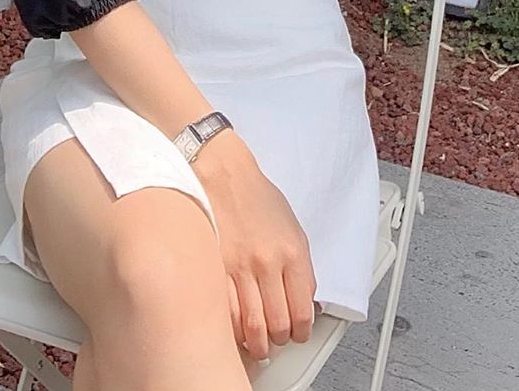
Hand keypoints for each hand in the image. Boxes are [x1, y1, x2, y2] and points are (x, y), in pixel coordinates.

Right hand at [192, 136, 317, 361]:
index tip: (297, 335)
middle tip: (277, 338)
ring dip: (257, 344)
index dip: (301, 332)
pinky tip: (235, 330)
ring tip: (258, 342)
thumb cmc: (257, 198)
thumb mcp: (293, 228)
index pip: (302, 313)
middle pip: (278, 326)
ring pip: (252, 329)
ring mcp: (239, 268)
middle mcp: (268, 263)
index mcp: (293, 252)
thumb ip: (301, 267)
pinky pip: (226, 316)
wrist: (223, 174)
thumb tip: (304, 303)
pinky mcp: (214, 269)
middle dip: (280, 340)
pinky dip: (233, 331)